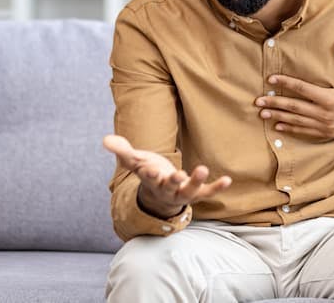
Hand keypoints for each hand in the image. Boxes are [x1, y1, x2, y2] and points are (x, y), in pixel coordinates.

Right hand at [103, 135, 231, 218]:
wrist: (160, 194)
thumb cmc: (148, 172)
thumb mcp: (134, 160)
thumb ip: (122, 150)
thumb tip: (105, 140)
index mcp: (151, 180)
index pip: (149, 178)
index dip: (150, 174)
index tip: (150, 169)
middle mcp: (167, 189)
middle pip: (170, 186)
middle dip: (174, 180)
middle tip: (180, 174)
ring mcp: (182, 193)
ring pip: (189, 191)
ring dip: (196, 181)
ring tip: (203, 169)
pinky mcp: (196, 193)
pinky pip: (207, 193)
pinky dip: (217, 188)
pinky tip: (228, 180)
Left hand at [254, 40, 333, 139]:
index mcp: (331, 98)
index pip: (303, 89)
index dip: (286, 84)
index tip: (271, 80)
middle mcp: (326, 114)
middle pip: (295, 107)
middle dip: (275, 104)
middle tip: (258, 101)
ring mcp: (326, 125)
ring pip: (297, 121)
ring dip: (278, 117)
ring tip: (262, 114)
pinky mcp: (327, 133)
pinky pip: (305, 131)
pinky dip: (291, 129)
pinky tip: (278, 126)